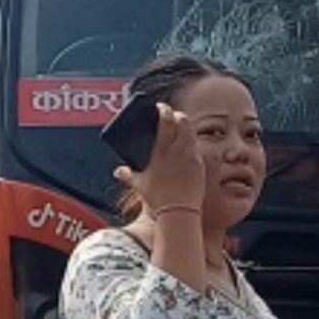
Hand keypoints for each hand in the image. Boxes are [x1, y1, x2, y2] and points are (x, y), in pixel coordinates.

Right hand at [116, 102, 207, 220]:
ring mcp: (191, 156)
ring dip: (186, 127)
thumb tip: (118, 172)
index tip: (161, 107)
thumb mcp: (140, 185)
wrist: (179, 211)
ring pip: (191, 132)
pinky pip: (197, 146)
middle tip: (173, 117)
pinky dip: (191, 142)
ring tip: (180, 129)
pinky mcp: (200, 164)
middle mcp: (178, 150)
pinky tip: (186, 146)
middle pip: (183, 121)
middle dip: (178, 115)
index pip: (166, 121)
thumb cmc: (158, 198)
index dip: (165, 110)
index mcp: (162, 150)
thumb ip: (128, 175)